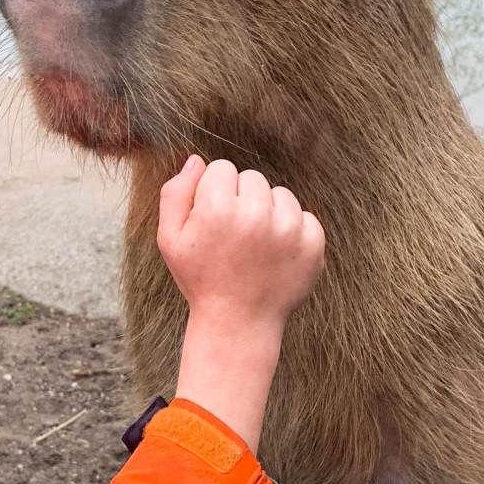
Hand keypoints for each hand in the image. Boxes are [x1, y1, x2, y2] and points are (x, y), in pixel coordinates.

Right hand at [158, 156, 324, 452]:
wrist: (238, 323)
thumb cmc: (200, 279)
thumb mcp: (170, 239)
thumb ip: (175, 194)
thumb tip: (198, 160)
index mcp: (219, 208)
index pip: (222, 169)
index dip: (213, 194)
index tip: (213, 221)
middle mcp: (257, 214)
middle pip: (252, 178)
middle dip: (241, 199)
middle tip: (234, 236)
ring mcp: (289, 229)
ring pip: (280, 194)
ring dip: (268, 211)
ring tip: (255, 245)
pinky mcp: (313, 244)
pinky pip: (304, 215)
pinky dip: (292, 230)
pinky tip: (275, 254)